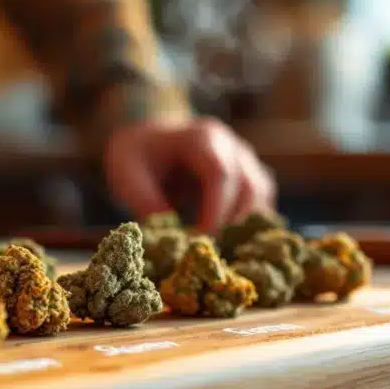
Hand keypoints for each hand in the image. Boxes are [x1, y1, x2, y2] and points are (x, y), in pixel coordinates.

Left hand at [103, 117, 275, 232]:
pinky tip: (226, 244)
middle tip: (205, 250)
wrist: (150, 142)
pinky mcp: (251, 179)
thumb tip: (168, 236)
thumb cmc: (139, 156)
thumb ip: (144, 200)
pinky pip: (263, 203)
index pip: (220, 173)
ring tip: (215, 248)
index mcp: (201, 138)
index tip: (198, 239)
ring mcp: (246, 162)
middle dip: (229, 223)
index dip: (214, 210)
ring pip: (261, 197)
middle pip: (248, 186)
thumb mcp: (126, 172)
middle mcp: (232, 147)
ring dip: (242, 226)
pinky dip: (249, 225)